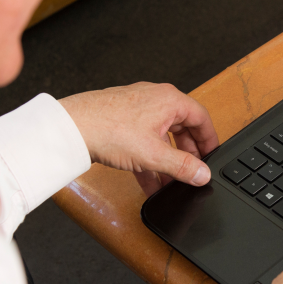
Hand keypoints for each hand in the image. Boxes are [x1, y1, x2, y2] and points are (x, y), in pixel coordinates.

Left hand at [59, 83, 219, 196]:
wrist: (70, 128)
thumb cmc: (108, 128)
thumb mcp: (154, 155)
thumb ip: (182, 166)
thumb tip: (203, 173)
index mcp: (169, 100)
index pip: (201, 118)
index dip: (209, 140)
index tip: (212, 157)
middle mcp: (155, 100)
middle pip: (182, 128)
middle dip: (187, 155)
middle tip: (192, 172)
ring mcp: (137, 110)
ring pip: (161, 137)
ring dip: (167, 162)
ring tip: (170, 183)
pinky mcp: (122, 122)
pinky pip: (144, 142)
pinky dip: (149, 160)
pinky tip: (149, 182)